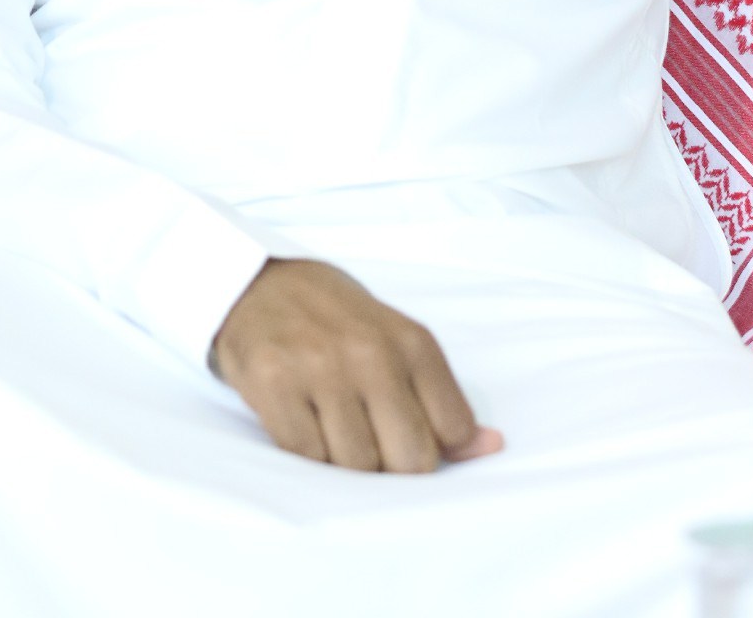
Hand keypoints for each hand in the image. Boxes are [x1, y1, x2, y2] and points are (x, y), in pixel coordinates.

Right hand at [208, 257, 504, 473]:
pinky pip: (306, 458)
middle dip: (392, 465)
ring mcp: (321, 367)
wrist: (261, 284)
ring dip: (344, 462)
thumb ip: (444, 399)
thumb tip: (491, 446)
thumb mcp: (400, 343)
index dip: (432, 447)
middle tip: (368, 439)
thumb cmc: (339, 321)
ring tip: (331, 427)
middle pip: (410, 460)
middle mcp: (371, 353)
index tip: (405, 434)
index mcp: (412, 342)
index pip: (452, 431)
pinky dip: (306, 454)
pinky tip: (303, 422)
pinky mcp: (274, 382)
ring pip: (356, 467)